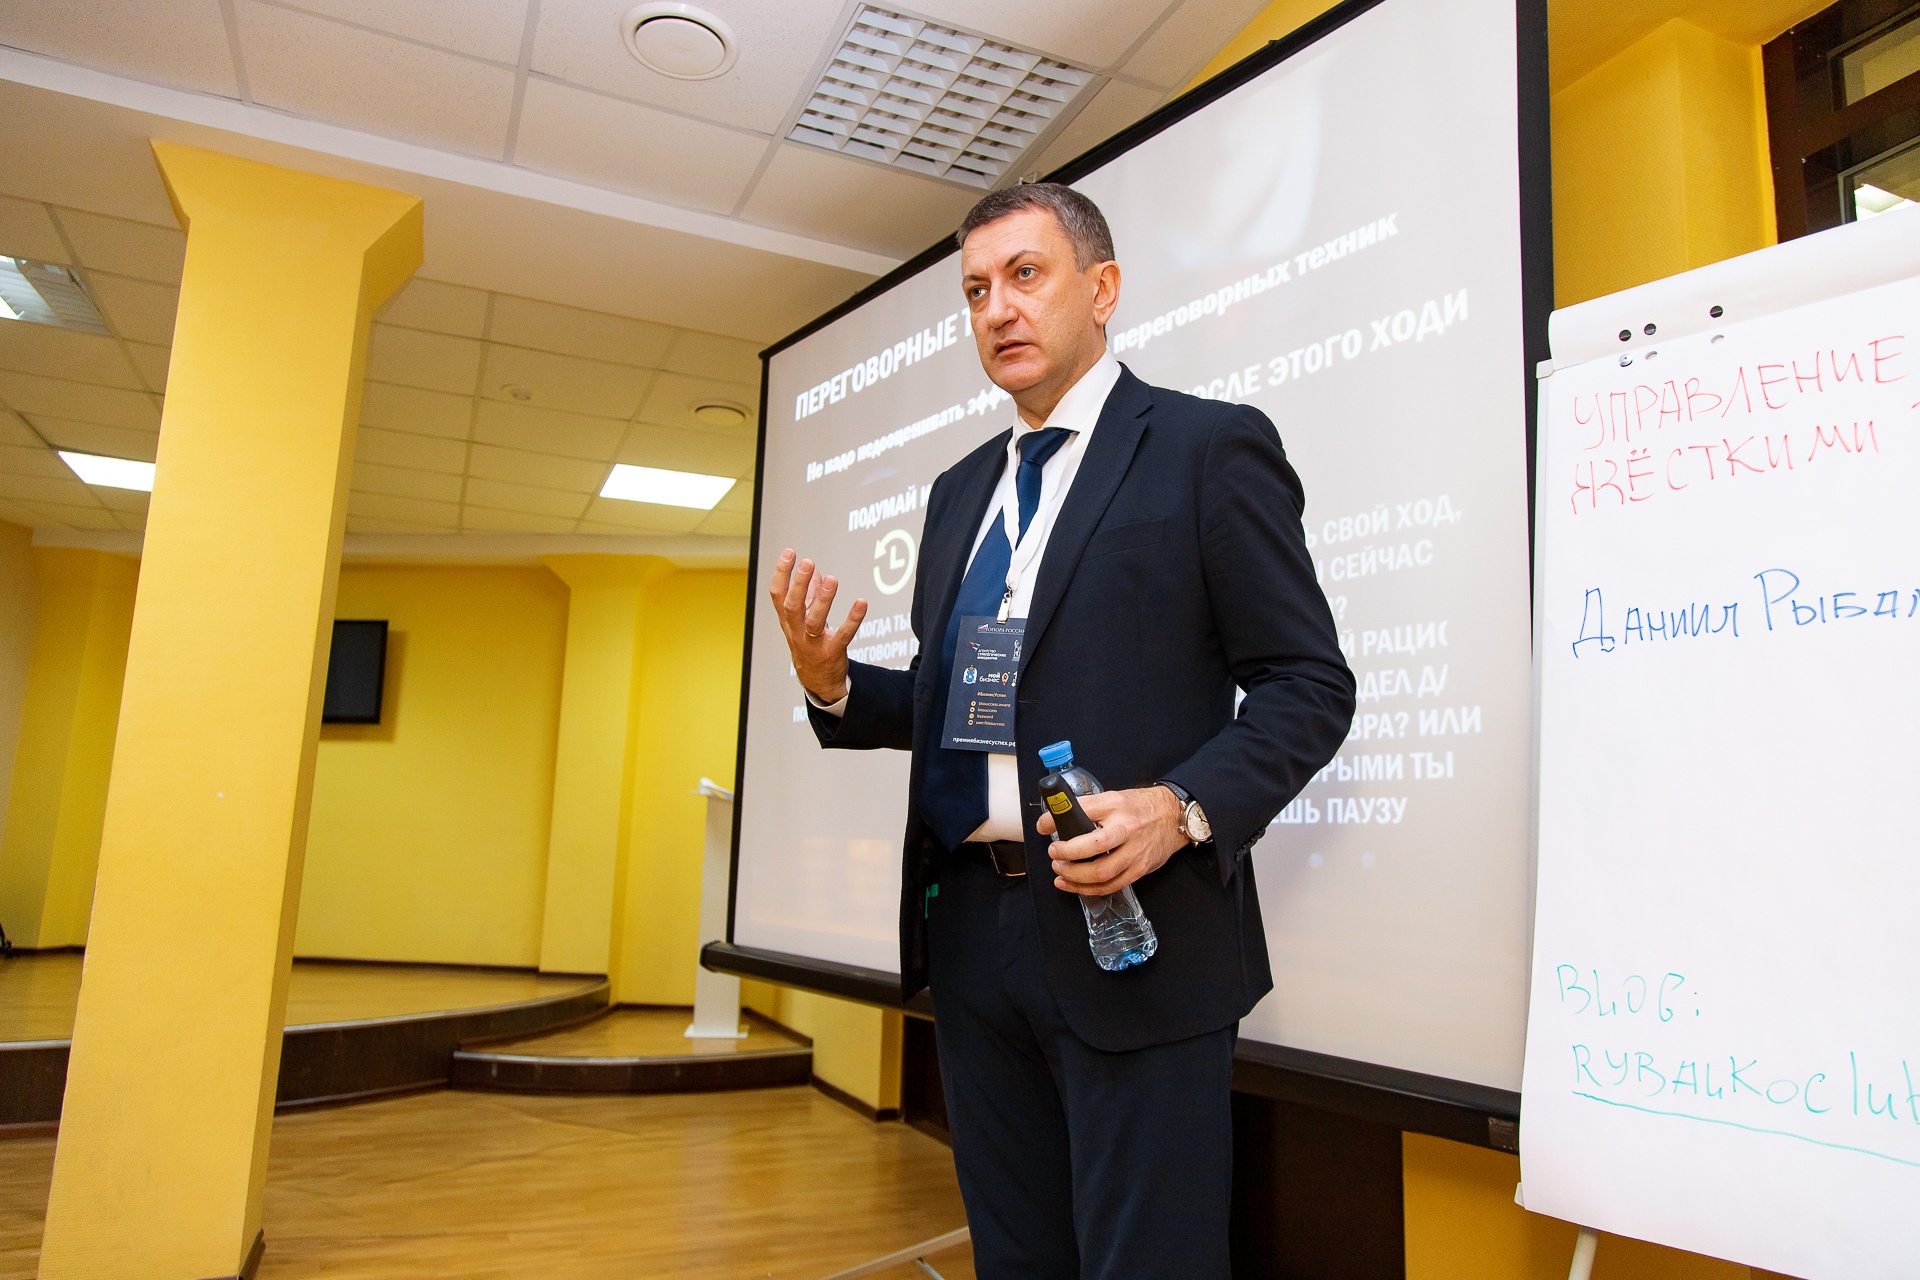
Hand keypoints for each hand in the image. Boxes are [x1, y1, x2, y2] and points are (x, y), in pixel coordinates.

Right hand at [768, 548, 867, 703]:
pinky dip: (852, 619)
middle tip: (807, 562)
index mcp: (788, 621)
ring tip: (832, 580)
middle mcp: (797, 632)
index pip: (777, 595)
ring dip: (822, 600)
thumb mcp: (805, 619)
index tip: (789, 553)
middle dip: (798, 584)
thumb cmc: (810, 644)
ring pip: (814, 622)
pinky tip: (861, 603)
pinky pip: (843, 635)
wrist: (818, 681)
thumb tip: (814, 571)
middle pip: (792, 607)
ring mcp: (813, 644)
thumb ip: (809, 595)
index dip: (781, 574)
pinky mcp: (832, 653)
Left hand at [1036, 785, 1187, 895]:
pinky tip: (1073, 885)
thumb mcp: (1114, 798)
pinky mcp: (1140, 869)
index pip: (1083, 810)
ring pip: (1101, 872)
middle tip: (1054, 854)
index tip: (1043, 826)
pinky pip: (1111, 885)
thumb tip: (1055, 821)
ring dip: (1075, 876)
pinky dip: (1088, 889)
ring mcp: (1135, 852)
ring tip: (1059, 871)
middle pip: (1094, 846)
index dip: (1057, 819)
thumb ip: (1089, 808)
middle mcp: (1127, 828)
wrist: (1175, 817)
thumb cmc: (1139, 807)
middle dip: (1067, 854)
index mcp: (1117, 805)